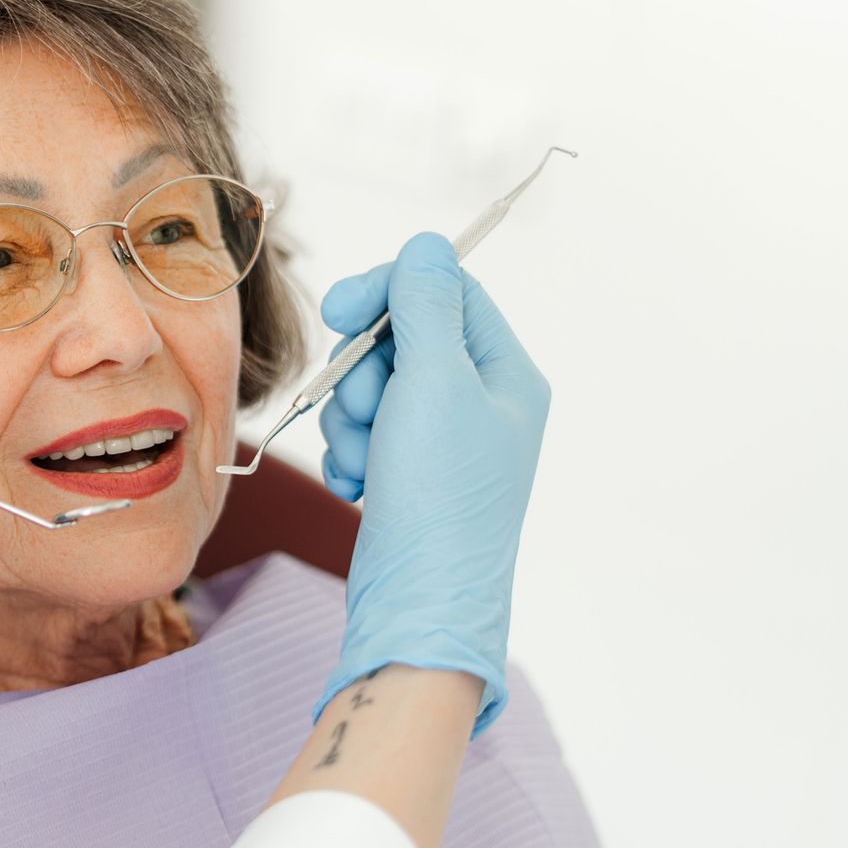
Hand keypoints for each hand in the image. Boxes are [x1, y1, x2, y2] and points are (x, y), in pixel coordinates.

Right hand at [314, 233, 549, 732]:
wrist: (422, 604)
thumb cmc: (440, 496)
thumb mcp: (435, 383)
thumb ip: (425, 306)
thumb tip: (428, 244)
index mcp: (509, 374)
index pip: (446, 293)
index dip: (387, 291)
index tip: (338, 308)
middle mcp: (483, 405)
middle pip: (403, 339)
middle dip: (364, 368)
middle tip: (365, 406)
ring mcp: (445, 444)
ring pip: (375, 389)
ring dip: (352, 416)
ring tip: (365, 458)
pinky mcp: (409, 478)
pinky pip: (365, 436)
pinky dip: (351, 454)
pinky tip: (358, 484)